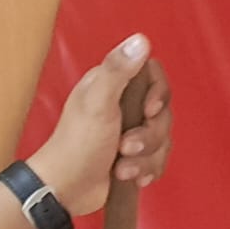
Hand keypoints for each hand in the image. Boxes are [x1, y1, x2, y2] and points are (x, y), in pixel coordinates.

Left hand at [27, 34, 173, 218]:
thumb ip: (118, 70)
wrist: (66, 189)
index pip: (154, 76)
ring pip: (163, 139)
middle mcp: (124, 104)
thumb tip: (141, 39)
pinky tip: (131, 179)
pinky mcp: (135, 155)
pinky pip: (159, 159)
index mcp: (113, 84)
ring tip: (122, 168)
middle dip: (149, 136)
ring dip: (145, 158)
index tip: (149, 111)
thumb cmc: (77, 144)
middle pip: (163, 112)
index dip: (159, 94)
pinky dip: (147, 170)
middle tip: (124, 147)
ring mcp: (130, 131)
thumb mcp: (97, 103)